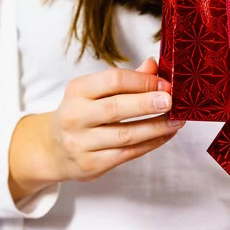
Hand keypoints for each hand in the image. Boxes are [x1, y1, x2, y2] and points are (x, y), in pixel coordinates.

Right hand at [9, 58, 183, 200]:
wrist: (53, 149)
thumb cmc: (83, 113)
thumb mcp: (95, 91)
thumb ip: (126, 79)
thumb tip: (154, 65)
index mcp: (77, 90)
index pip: (112, 80)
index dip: (142, 81)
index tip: (165, 84)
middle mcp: (75, 116)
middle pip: (116, 108)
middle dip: (147, 103)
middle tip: (172, 101)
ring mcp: (81, 143)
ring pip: (125, 135)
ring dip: (156, 127)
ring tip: (177, 120)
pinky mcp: (91, 164)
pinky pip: (128, 154)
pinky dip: (151, 143)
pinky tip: (166, 135)